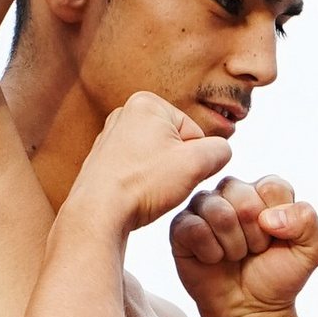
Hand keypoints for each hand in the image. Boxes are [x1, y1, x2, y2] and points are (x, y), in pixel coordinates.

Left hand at [78, 93, 239, 234]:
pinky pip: (138, 170)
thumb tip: (220, 152)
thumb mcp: (196, 164)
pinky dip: (142, 184)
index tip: (176, 174)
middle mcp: (124, 113)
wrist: (98, 213)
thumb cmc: (143, 185)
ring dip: (161, 177)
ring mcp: (110, 136)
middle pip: (176, 143)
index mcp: (147, 103)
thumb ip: (220, 151)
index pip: (195, 132)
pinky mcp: (102, 159)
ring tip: (148, 191)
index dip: (195, 159)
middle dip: (177, 167)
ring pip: (158, 159)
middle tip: (163, 185)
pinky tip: (135, 195)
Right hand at [169, 176, 317, 316]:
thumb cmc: (279, 276)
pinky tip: (214, 260)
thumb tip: (268, 217)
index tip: (275, 239)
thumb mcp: (313, 250)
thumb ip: (307, 221)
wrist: (252, 311)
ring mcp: (204, 208)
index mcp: (264, 190)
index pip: (271, 186)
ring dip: (233, 245)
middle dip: (254, 235)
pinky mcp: (181, 228)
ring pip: (218, 211)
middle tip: (253, 251)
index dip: (277, 220)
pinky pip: (194, 228)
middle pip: (242, 196)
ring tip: (235, 256)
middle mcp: (232, 192)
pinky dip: (211, 252)